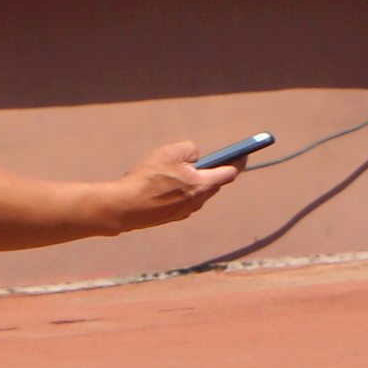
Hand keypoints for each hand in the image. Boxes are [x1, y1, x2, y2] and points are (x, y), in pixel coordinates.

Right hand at [110, 142, 240, 232]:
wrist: (123, 207)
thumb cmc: (147, 179)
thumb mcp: (170, 153)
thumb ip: (189, 150)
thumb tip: (196, 158)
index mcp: (203, 185)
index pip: (230, 172)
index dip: (238, 161)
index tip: (244, 153)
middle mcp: (198, 202)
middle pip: (212, 183)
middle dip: (210, 170)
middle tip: (204, 159)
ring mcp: (184, 212)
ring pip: (196, 193)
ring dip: (192, 181)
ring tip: (176, 171)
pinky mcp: (170, 217)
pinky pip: (181, 201)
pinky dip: (178, 191)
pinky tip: (162, 185)